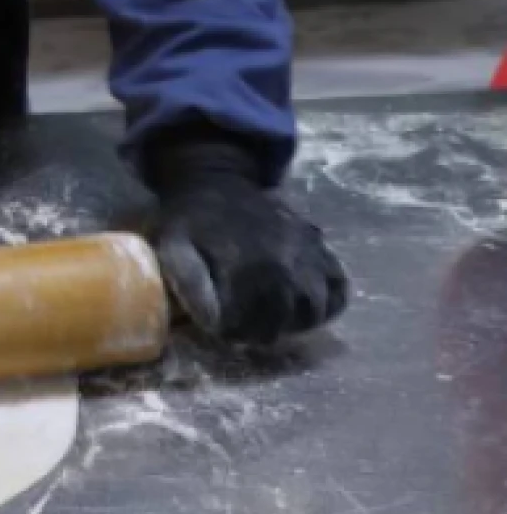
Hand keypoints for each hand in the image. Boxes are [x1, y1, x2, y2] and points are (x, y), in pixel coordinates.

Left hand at [152, 132, 348, 345]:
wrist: (216, 180)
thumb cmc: (192, 220)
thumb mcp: (175, 247)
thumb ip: (190, 285)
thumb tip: (214, 324)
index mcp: (249, 266)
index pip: (249, 326)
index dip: (231, 333)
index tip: (219, 326)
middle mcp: (286, 263)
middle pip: (284, 323)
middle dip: (260, 331)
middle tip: (243, 324)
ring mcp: (308, 253)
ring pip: (316, 310)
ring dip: (294, 321)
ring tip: (270, 315)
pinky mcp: (320, 246)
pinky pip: (339, 288)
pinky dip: (328, 302)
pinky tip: (301, 302)